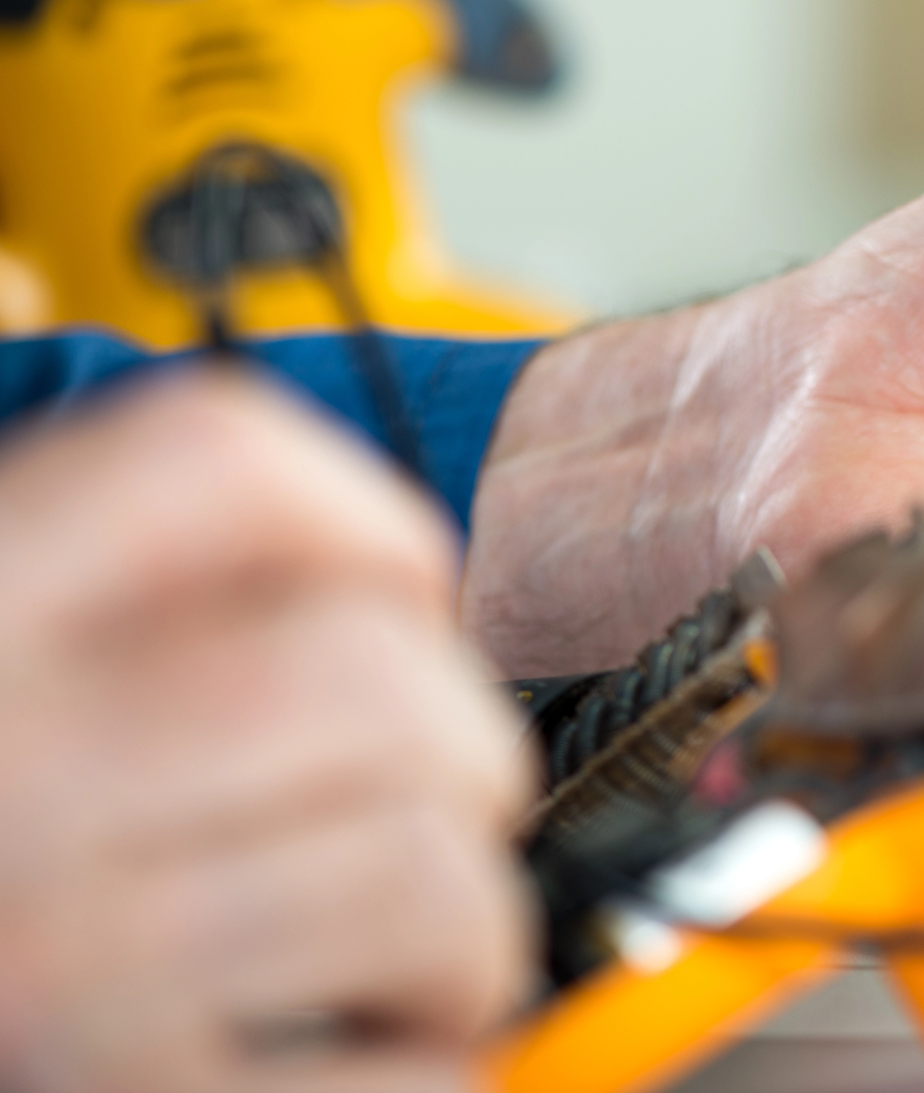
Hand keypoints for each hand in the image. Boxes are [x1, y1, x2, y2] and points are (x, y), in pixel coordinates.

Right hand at [0, 373, 532, 1092]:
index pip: (215, 464)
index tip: (411, 581)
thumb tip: (63, 323)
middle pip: (370, 677)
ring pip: (419, 871)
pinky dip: (439, 1064)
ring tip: (418, 943)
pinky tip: (378, 1054)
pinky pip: (411, 1078)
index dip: (364, 514)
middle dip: (459, 740)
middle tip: (441, 792)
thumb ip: (37, 551)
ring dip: (464, 916)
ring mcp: (61, 970)